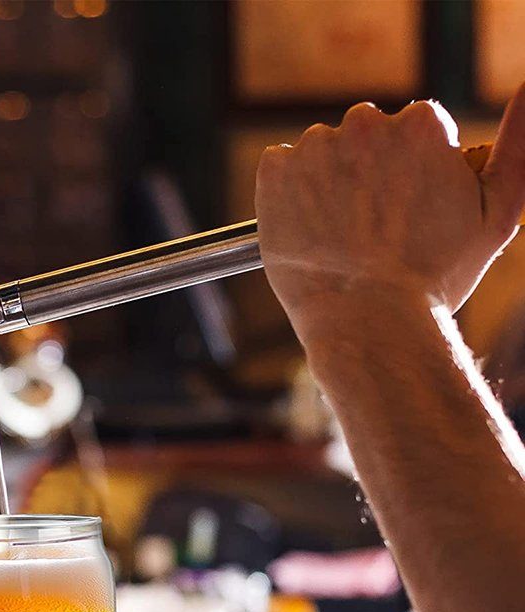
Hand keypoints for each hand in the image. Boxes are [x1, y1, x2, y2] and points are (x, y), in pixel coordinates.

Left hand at [256, 87, 524, 331]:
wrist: (367, 322)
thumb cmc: (434, 278)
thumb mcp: (499, 213)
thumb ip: (518, 146)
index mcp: (420, 125)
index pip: (412, 131)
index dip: (409, 173)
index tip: (404, 210)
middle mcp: (365, 125)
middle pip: (365, 136)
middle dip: (368, 170)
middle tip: (371, 226)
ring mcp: (315, 150)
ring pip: (321, 153)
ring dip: (326, 180)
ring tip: (338, 233)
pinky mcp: (274, 176)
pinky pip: (278, 169)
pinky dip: (286, 193)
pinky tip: (307, 228)